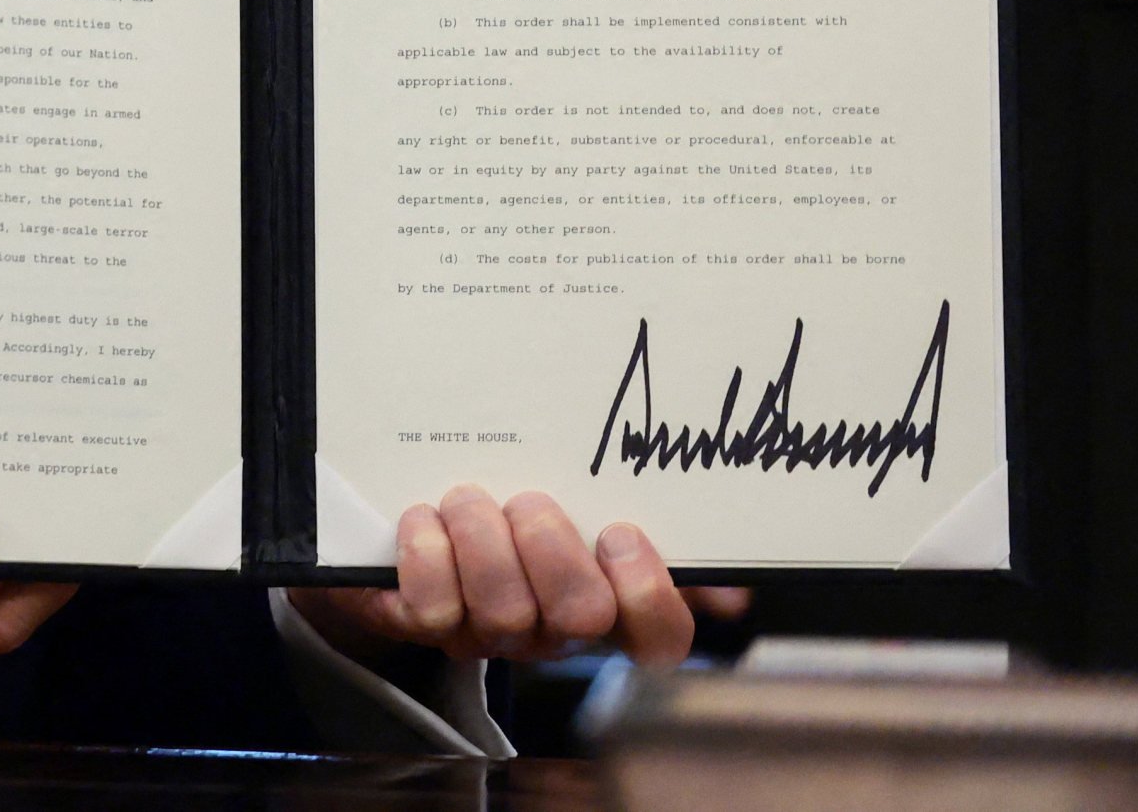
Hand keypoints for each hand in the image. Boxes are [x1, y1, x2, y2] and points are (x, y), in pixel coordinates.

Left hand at [291, 485, 748, 668]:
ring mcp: (487, 633)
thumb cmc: (510, 521)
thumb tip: (732, 584)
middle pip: (581, 616)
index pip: (661, 638)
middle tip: (529, 503)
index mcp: (603, 606)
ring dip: (483, 536)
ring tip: (467, 500)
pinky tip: (422, 521)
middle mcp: (551, 631)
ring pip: (502, 608)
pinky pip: (432, 607)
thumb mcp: (587, 521)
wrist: (405, 535)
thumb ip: (662, 544)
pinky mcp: (422, 622)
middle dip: (554, 548)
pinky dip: (426, 553)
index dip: (648, 592)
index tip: (619, 531)